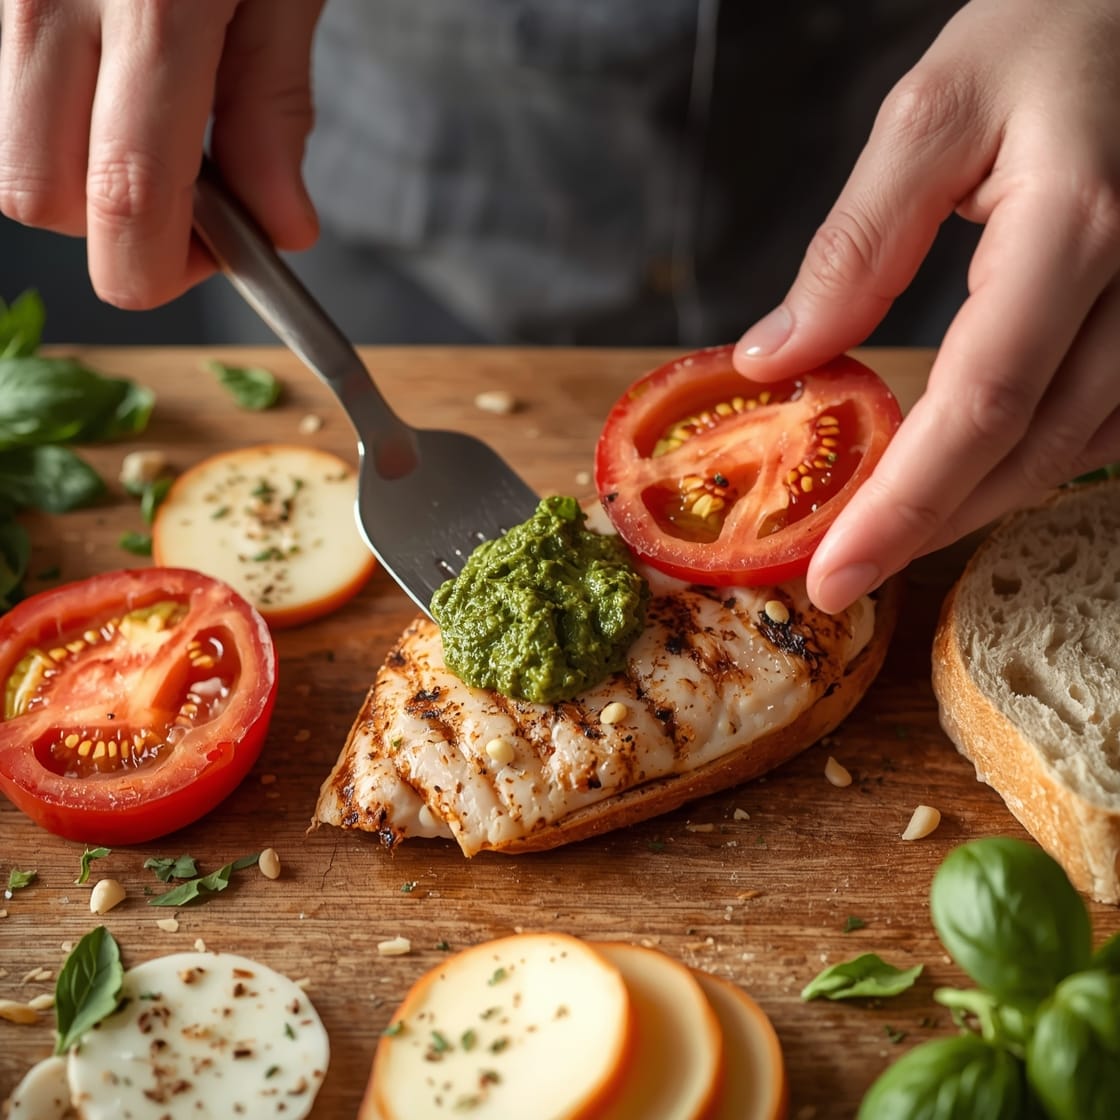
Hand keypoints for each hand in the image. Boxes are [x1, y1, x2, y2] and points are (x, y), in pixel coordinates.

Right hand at [0, 0, 323, 308]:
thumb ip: (274, 110)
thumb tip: (279, 227)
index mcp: (152, 8)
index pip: (128, 195)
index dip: (166, 264)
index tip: (218, 260)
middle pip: (42, 197)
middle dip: (117, 233)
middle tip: (193, 202)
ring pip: (14, 154)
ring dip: (85, 181)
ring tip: (159, 134)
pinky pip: (13, 100)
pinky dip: (69, 127)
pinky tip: (123, 91)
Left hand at [732, 0, 1119, 612]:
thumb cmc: (1056, 32)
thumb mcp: (934, 112)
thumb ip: (855, 246)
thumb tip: (773, 361)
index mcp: (1074, 231)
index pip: (979, 405)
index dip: (903, 505)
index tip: (832, 572)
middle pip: (1029, 451)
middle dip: (927, 527)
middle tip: (841, 576)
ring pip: (1073, 452)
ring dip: (974, 507)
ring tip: (883, 538)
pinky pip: (1102, 422)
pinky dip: (1023, 463)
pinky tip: (962, 479)